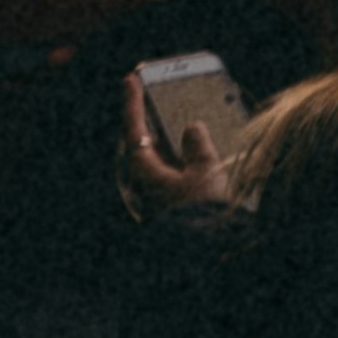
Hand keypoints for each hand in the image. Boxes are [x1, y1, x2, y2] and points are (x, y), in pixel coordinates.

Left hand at [115, 61, 233, 219]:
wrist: (206, 259)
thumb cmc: (202, 215)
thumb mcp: (205, 172)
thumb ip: (198, 145)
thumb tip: (192, 129)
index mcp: (144, 171)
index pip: (133, 128)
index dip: (132, 102)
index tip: (131, 79)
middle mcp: (143, 186)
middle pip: (141, 145)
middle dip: (149, 123)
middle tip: (155, 101)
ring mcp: (154, 200)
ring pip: (156, 161)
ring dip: (167, 143)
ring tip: (181, 126)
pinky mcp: (167, 211)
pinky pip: (169, 176)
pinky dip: (178, 161)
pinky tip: (196, 157)